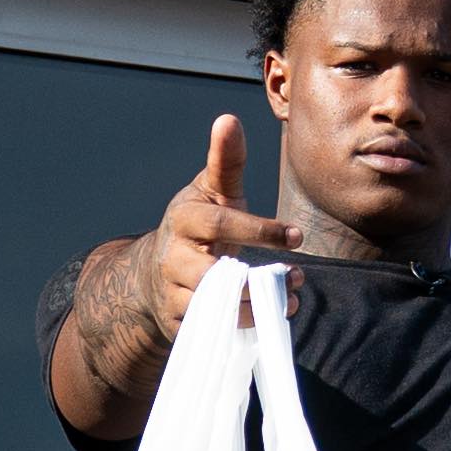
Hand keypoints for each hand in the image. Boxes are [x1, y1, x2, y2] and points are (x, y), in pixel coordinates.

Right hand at [138, 112, 300, 340]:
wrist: (153, 276)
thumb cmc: (196, 227)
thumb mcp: (210, 193)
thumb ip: (225, 161)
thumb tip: (229, 119)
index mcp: (184, 220)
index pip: (219, 224)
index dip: (259, 231)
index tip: (297, 236)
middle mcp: (173, 259)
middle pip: (212, 275)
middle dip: (257, 280)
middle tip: (296, 277)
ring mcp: (174, 294)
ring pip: (215, 309)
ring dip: (257, 309)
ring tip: (290, 300)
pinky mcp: (180, 324)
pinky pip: (215, 331)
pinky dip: (246, 327)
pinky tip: (271, 319)